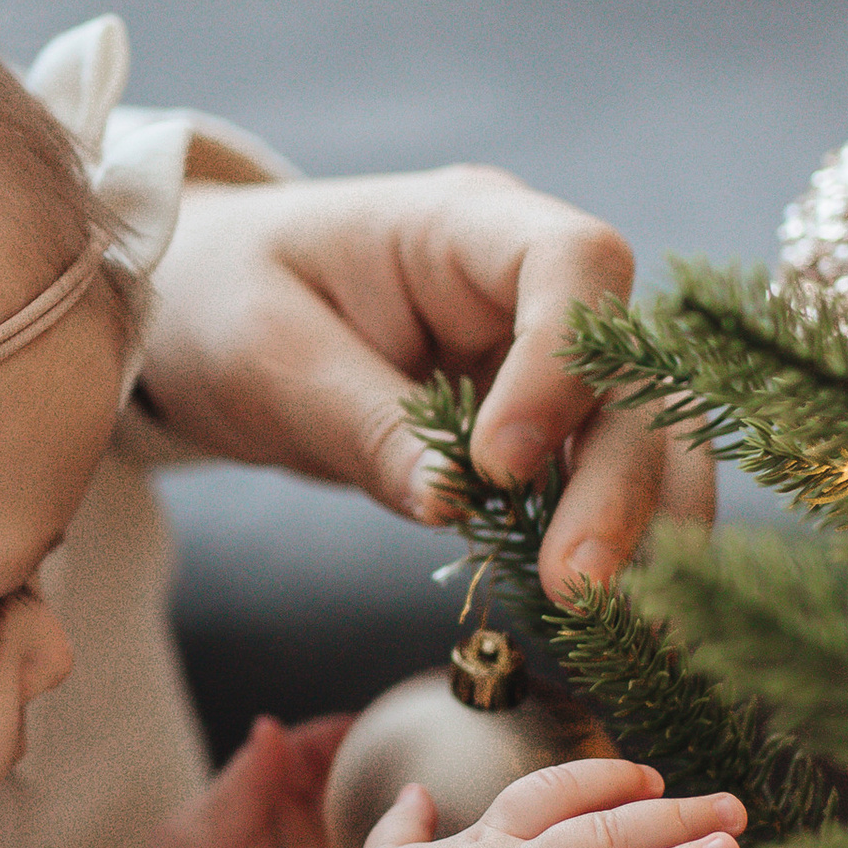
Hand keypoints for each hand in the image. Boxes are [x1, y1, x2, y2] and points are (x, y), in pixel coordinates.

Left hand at [138, 168, 716, 600]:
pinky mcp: (541, 428)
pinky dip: (609, 549)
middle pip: (630, 369)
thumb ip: (366, 424)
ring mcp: (544, 358)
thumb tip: (452, 506)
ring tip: (607, 624)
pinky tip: (598, 623)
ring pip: (642, 435)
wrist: (204, 307)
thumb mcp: (269, 360)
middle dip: (616, 482)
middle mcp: (530, 286)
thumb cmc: (225, 302)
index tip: (502, 466)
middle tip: (573, 587)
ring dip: (638, 529)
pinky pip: (599, 484)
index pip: (573, 263)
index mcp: (464, 223)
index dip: (563, 366)